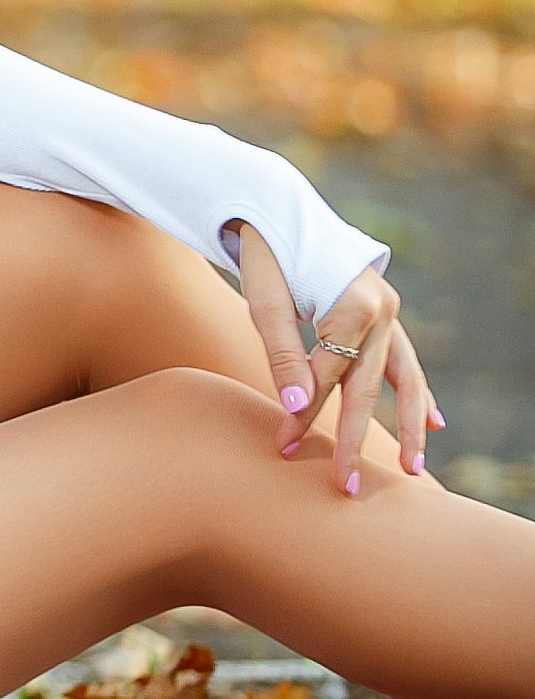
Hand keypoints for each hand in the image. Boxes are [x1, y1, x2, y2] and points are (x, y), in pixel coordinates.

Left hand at [235, 219, 438, 491]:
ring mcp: (390, 313)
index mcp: (353, 302)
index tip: (281, 446)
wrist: (280, 212)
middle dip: (356, 439)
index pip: (326, 375)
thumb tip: (292, 407)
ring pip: (403, 380)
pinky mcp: (387, 316)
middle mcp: (382, 309)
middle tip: (346, 486)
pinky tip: (435, 424)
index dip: (303, 413)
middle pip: (367, 386)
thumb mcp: (264, 300)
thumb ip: (281, 353)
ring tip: (415, 471)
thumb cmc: (265, 256)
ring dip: (407, 427)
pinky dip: (420, 394)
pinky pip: (408, 362)